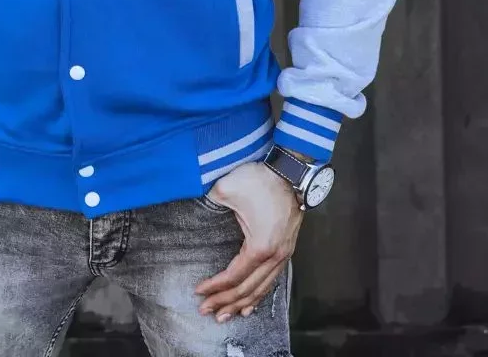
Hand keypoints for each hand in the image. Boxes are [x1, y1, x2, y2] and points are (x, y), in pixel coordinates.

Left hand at [194, 160, 302, 321]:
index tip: (199, 292)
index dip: (215, 287)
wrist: (291, 172)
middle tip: (206, 311)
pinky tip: (251, 304)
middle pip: (247, 289)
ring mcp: (283, 254)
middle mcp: (274, 256)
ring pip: (261, 289)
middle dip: (225, 302)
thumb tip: (196, 203)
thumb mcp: (228, 188)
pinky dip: (260, 295)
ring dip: (242, 303)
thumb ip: (209, 199)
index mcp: (260, 246)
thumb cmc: (261, 180)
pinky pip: (272, 280)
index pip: (234, 277)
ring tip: (225, 315)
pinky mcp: (286, 249)